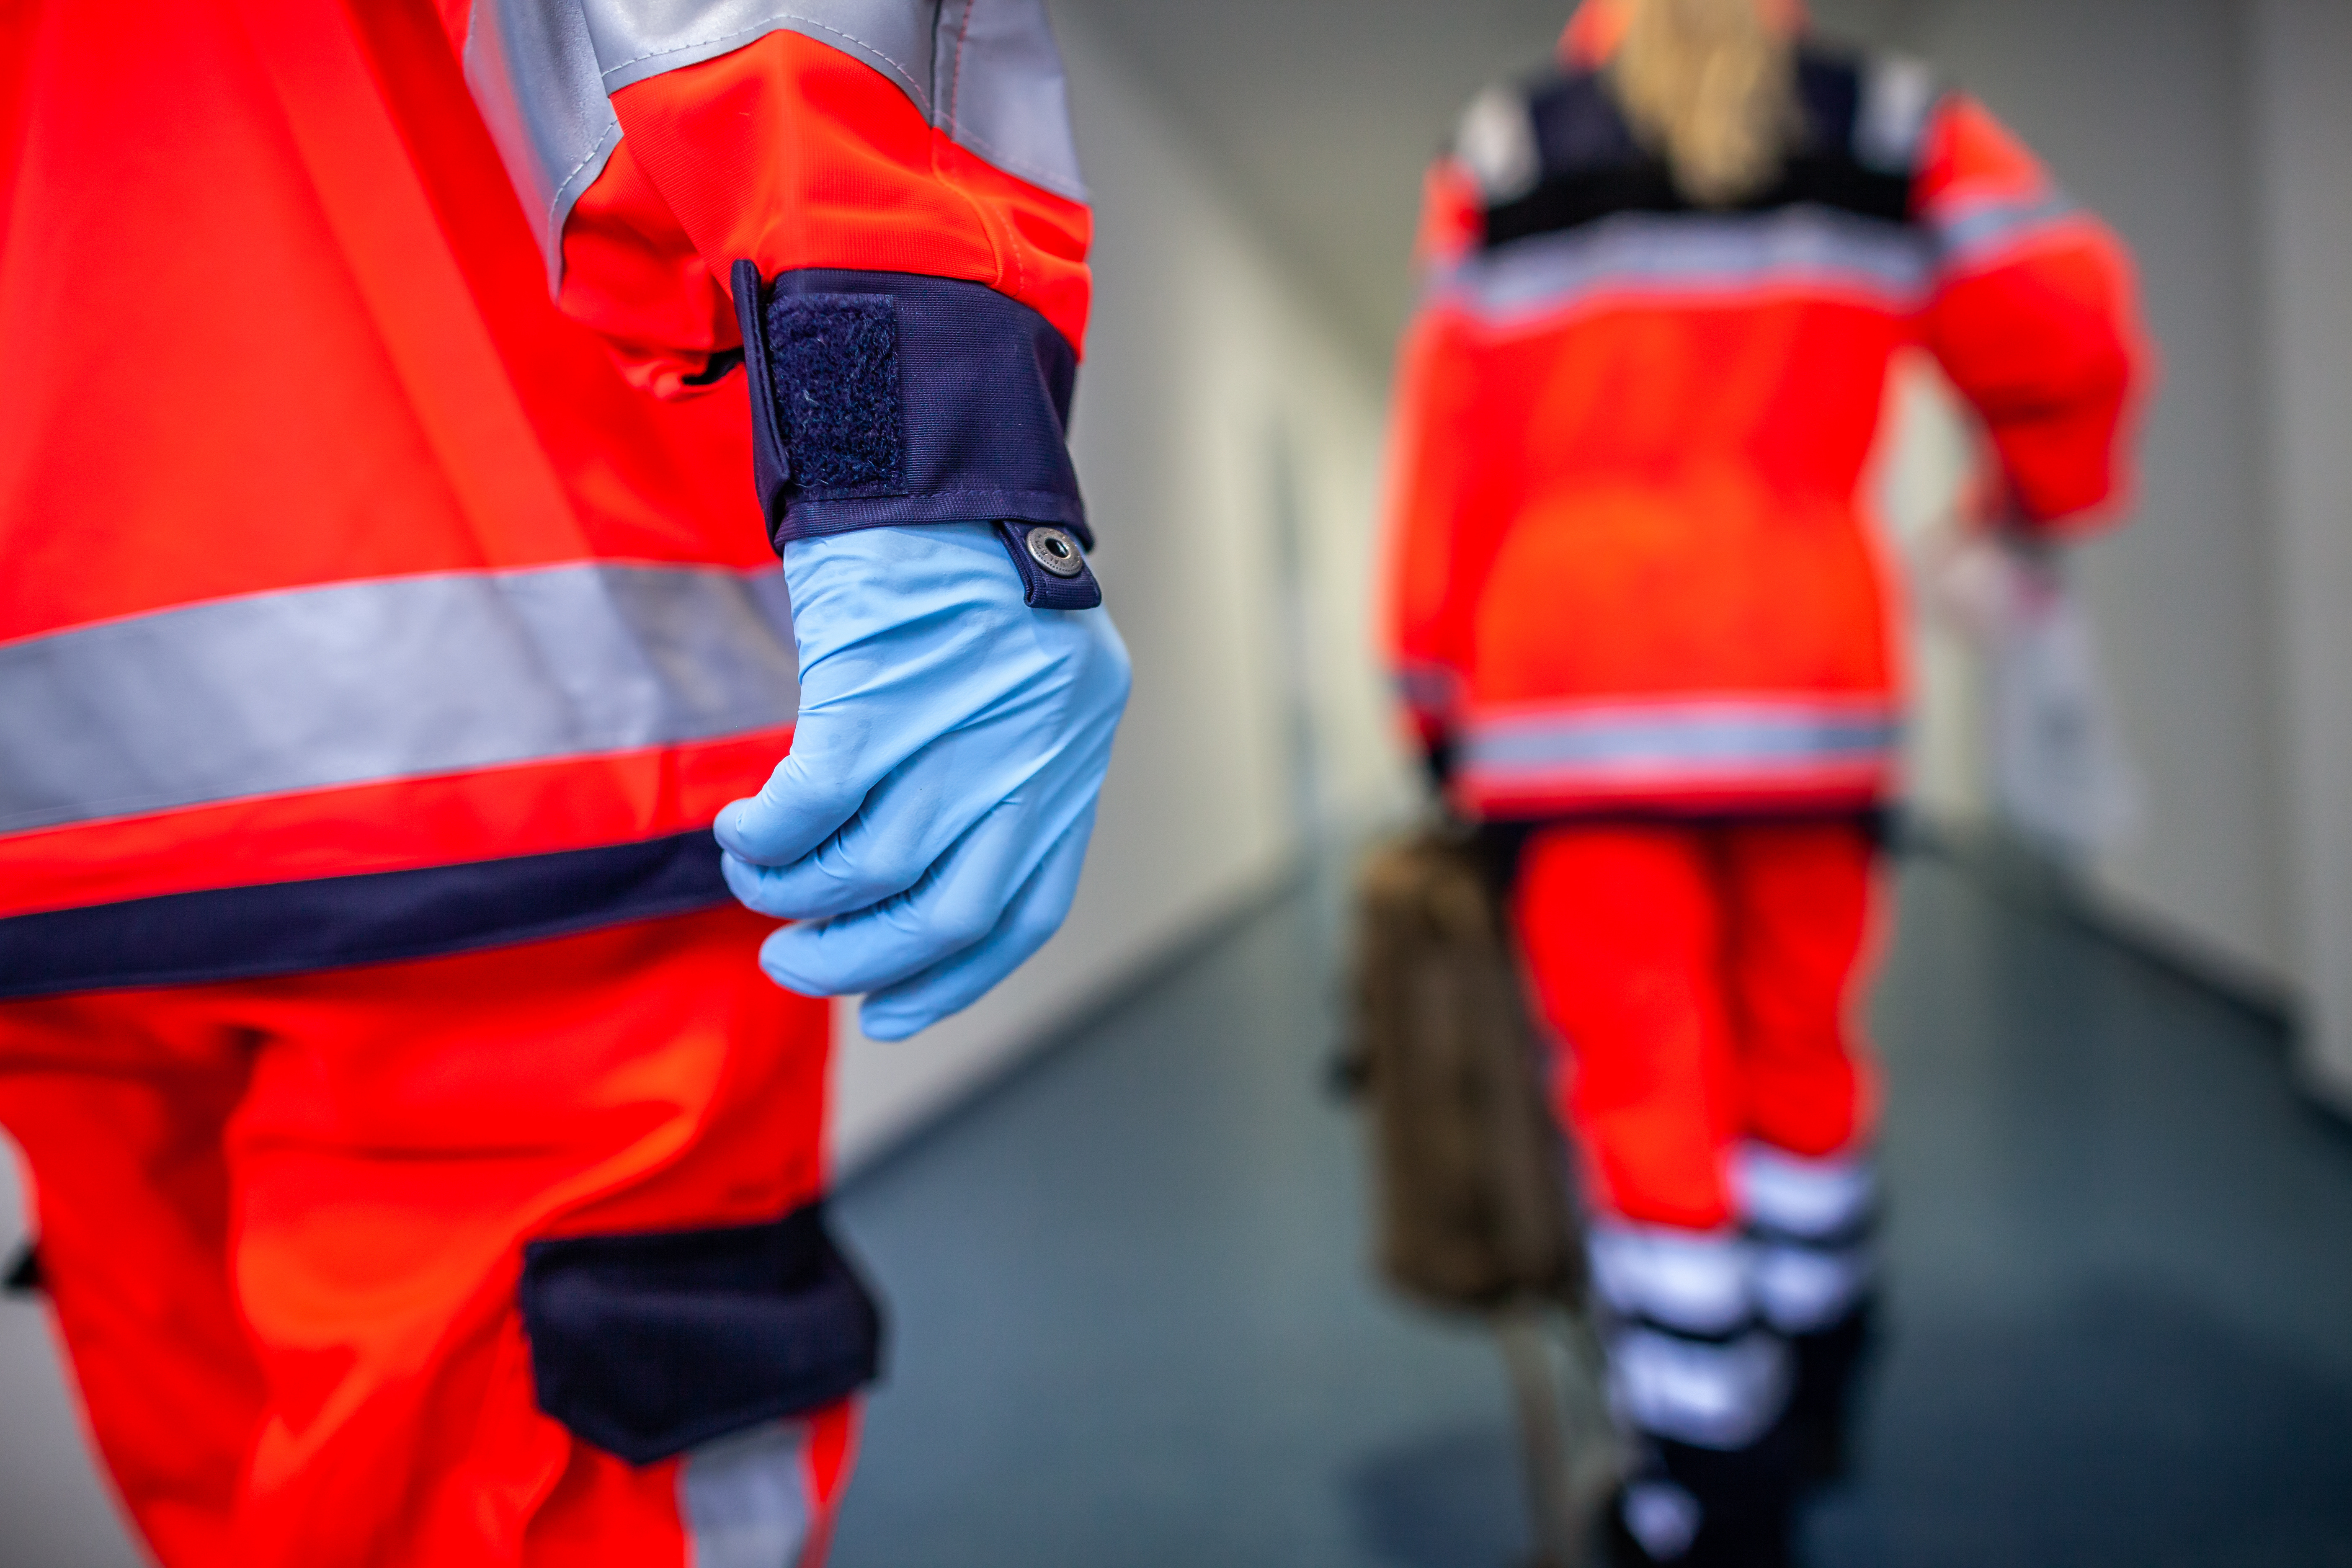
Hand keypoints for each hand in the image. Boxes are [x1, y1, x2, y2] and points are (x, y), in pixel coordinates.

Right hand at [715, 522, 1130, 1039]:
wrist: (938, 464)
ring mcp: (954, 733)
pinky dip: (765, 840)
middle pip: (944, 914)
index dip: (952, 980)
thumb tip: (915, 875)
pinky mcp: (876, 697)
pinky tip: (742, 833)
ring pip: (867, 873)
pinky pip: (808, 811)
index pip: (1022, 913)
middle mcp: (1025, 761)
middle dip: (856, 960)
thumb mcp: (1027, 683)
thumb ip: (996, 772)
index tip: (890, 1012)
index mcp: (1065, 764)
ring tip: (756, 879)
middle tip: (795, 959)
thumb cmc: (971, 573)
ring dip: (793, 895)